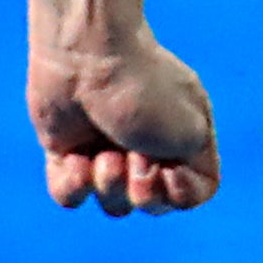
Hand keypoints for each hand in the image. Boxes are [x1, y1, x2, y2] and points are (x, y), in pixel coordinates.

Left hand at [26, 30, 221, 215]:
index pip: (195, 192)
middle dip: (142, 192)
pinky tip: (74, 158)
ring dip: (108, 184)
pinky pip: (71, 197)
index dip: (181, 196)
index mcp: (186, 140)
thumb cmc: (145, 92)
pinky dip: (72, 185)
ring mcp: (107, 152)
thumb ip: (193, 175)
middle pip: (151, 205)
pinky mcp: (68, 153)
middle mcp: (149, 149)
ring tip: (101, 155)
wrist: (87, 57)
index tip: (169, 172)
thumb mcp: (192, 134)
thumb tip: (155, 188)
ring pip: (112, 205)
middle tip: (133, 158)